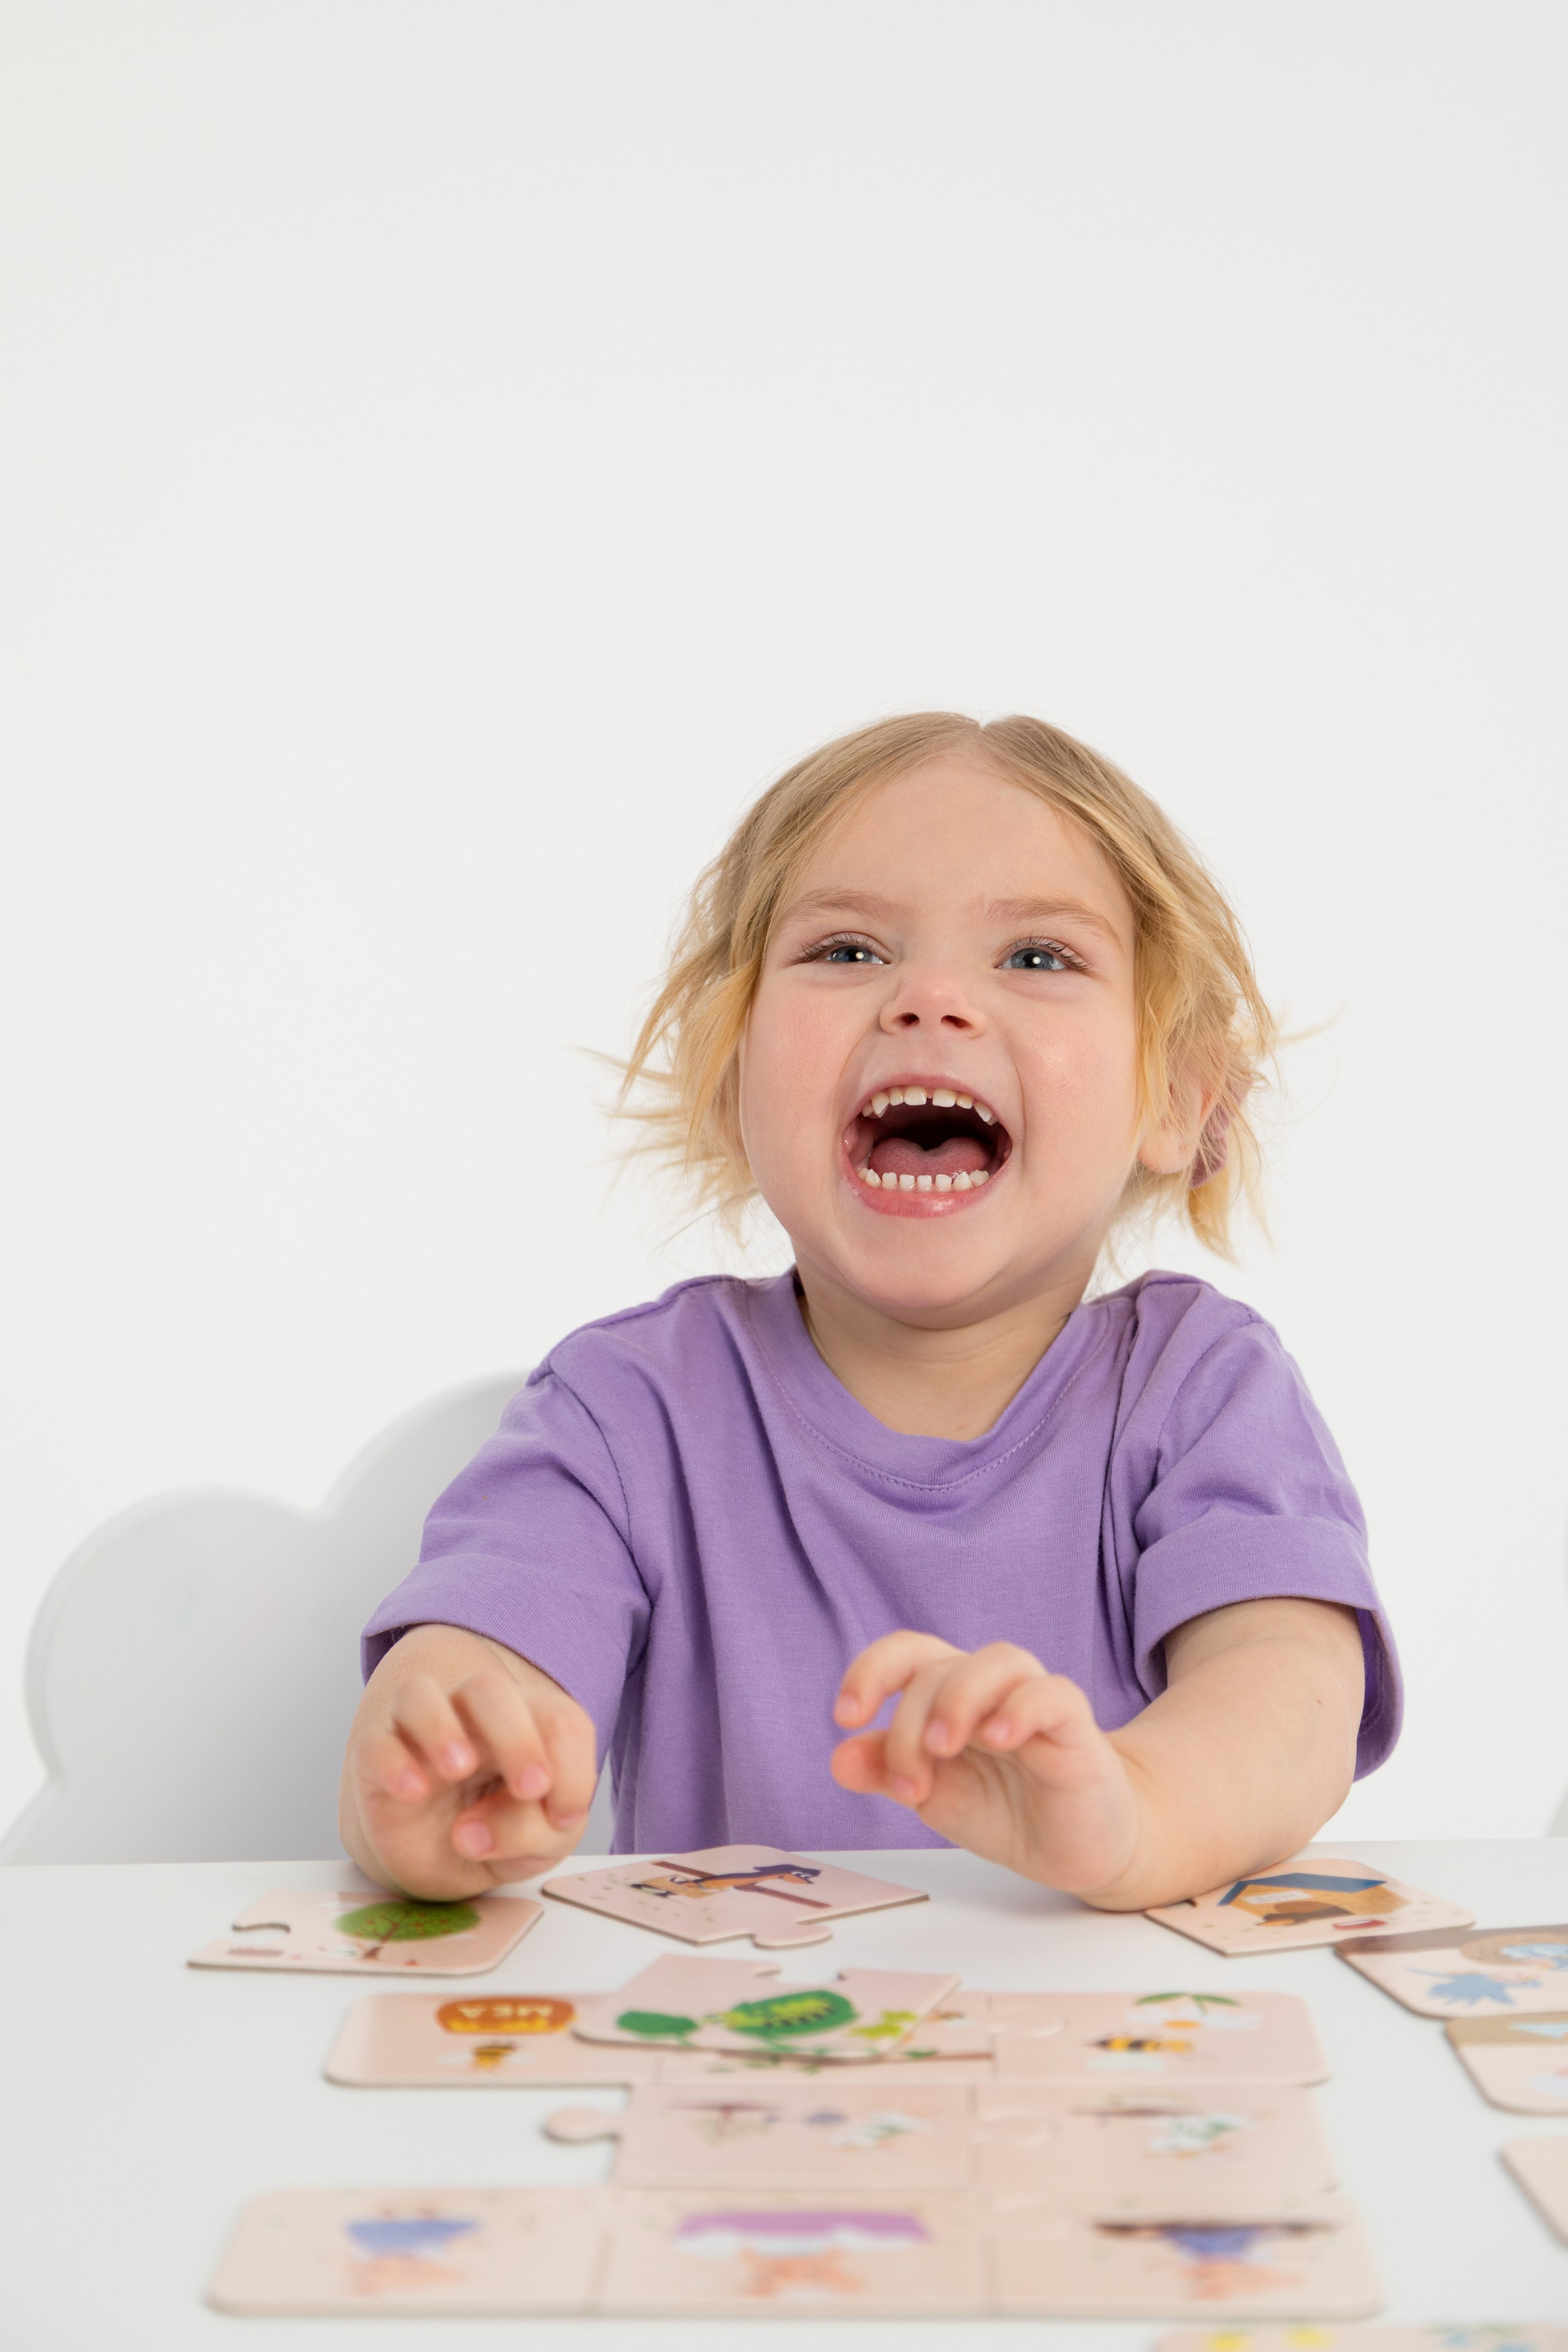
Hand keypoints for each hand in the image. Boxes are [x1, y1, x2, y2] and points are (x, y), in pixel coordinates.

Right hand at [339, 1624, 598, 1898]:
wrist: (444, 1860)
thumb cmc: (505, 1831)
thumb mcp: (542, 1845)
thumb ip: (532, 1831)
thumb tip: (475, 1830)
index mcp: (528, 1723)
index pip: (559, 1718)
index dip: (572, 1765)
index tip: (564, 1816)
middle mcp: (472, 1716)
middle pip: (488, 1688)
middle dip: (515, 1736)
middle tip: (530, 1787)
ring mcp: (419, 1734)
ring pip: (419, 1693)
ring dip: (441, 1727)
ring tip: (459, 1769)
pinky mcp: (377, 1762)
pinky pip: (375, 1743)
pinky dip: (392, 1762)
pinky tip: (414, 1792)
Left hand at [830, 1632, 1145, 1897]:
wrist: (1075, 1848)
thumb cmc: (1005, 1809)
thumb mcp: (934, 1797)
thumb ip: (889, 1772)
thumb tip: (838, 1758)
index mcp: (950, 1693)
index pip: (907, 1655)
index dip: (870, 1672)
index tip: (845, 1717)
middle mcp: (990, 1686)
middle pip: (939, 1669)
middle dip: (909, 1727)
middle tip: (909, 1788)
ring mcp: (1035, 1701)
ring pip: (997, 1661)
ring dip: (959, 1699)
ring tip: (942, 1747)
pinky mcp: (1075, 1727)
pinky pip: (1051, 1694)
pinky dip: (1021, 1708)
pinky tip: (998, 1737)